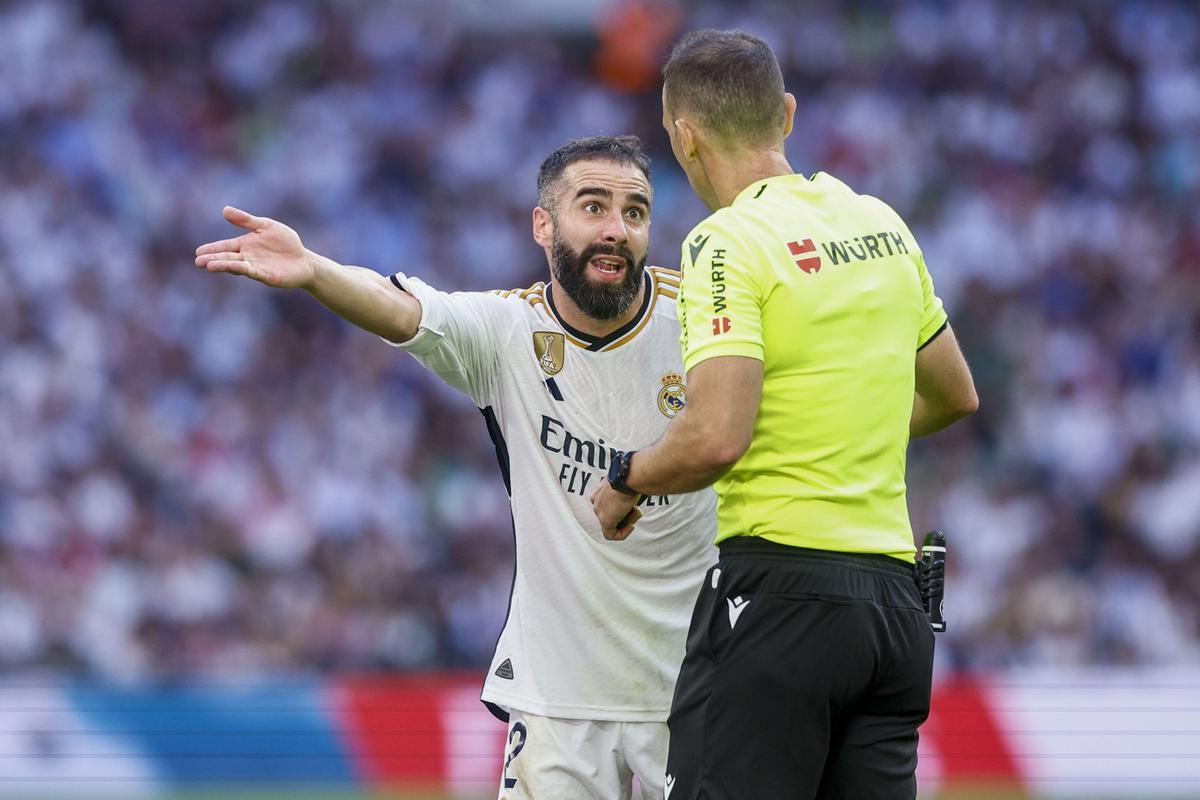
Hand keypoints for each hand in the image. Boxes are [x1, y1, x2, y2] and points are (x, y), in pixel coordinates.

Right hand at [194, 206, 314, 288]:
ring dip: (223, 265)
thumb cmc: (286, 242)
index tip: (198, 252)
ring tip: (209, 265)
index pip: (225, 247)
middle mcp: (247, 257)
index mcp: (245, 245)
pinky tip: (233, 266)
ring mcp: (256, 267)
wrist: (304, 260)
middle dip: (212, 259)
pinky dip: (241, 268)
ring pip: (236, 266)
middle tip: (198, 261)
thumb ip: (246, 220)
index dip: (212, 249)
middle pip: (226, 258)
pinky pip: (252, 271)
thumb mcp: (266, 226)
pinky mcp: (266, 275)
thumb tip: (224, 210)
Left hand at [590, 482, 642, 540]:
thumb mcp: (626, 484)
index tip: (631, 505)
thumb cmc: (630, 477)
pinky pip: (611, 535)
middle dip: (624, 514)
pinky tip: (631, 526)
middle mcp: (597, 501)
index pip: (607, 504)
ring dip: (626, 521)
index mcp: (600, 491)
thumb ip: (626, 492)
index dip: (621, 508)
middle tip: (635, 510)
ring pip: (611, 524)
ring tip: (635, 512)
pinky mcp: (605, 520)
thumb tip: (636, 492)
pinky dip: (622, 534)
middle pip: (610, 514)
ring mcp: (599, 511)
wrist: (628, 478)